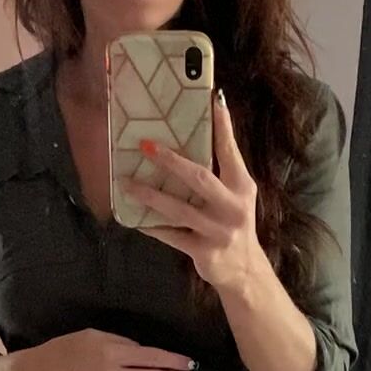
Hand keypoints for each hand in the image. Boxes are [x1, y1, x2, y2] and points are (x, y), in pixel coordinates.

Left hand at [117, 91, 267, 293]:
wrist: (244, 270)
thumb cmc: (233, 223)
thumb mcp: (236, 195)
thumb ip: (223, 169)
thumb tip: (203, 131)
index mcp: (242, 187)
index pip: (230, 151)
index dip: (222, 126)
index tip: (213, 100)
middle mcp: (232, 207)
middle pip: (199, 178)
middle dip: (170, 161)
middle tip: (145, 145)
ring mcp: (217, 231)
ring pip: (178, 209)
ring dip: (150, 195)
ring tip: (127, 183)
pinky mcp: (203, 251)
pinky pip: (171, 236)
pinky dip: (152, 226)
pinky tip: (135, 218)